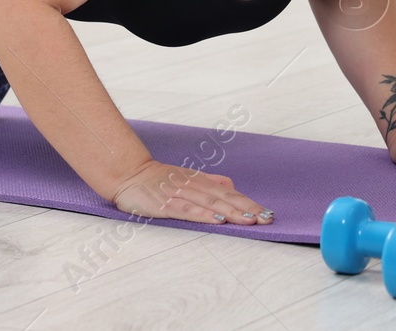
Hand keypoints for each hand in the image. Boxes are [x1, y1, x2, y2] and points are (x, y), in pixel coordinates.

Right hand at [110, 159, 274, 225]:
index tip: (267, 213)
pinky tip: (216, 220)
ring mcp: (179, 194)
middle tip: (266, 218)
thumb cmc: (158, 179)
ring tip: (249, 220)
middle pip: (224, 198)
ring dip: (230, 211)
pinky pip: (186, 209)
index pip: (229, 193)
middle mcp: (193, 185)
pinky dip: (202, 215)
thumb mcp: (186, 177)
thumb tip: (230, 185)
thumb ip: (209, 181)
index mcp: (200, 181)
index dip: (248, 202)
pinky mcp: (164, 204)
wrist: (128, 174)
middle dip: (246, 208)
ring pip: (209, 203)